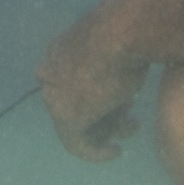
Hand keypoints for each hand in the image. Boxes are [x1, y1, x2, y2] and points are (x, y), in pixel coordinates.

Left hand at [38, 4, 150, 162]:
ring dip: (107, 130)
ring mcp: (55, 97)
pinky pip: (76, 143)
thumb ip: (109, 59)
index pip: (73, 83)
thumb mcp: (113, 43)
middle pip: (76, 103)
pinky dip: (96, 151)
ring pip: (80, 123)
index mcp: (57, 52)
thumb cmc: (126, 32)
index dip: (99, 94)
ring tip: (133, 127)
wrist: (122, 33)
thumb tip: (122, 69)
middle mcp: (50, 74)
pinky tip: (115, 152)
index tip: (121, 101)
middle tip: (131, 118)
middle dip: (104, 113)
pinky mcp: (66, 118)